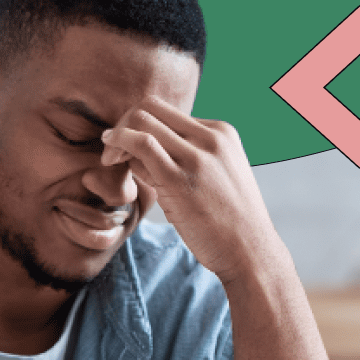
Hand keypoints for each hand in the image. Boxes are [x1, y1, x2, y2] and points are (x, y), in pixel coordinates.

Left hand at [100, 97, 284, 285]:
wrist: (249, 251)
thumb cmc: (228, 222)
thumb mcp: (215, 177)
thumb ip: (186, 159)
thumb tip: (140, 152)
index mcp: (221, 133)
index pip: (167, 112)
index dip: (140, 126)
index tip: (129, 150)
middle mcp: (211, 138)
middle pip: (151, 108)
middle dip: (123, 123)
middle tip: (112, 151)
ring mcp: (196, 157)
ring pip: (142, 121)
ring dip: (117, 135)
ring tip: (110, 159)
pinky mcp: (179, 179)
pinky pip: (141, 144)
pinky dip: (119, 144)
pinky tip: (110, 161)